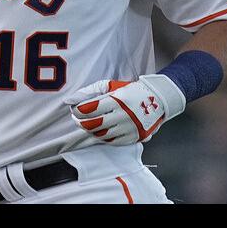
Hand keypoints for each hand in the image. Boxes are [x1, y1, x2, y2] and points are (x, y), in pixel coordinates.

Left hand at [61, 75, 186, 145]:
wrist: (159, 98)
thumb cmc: (130, 90)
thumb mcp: (109, 86)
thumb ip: (88, 92)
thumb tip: (68, 101)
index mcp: (117, 100)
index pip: (88, 109)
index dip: (77, 110)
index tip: (74, 108)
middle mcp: (123, 115)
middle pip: (92, 124)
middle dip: (80, 122)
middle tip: (76, 118)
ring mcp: (129, 128)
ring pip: (101, 135)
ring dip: (90, 130)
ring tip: (88, 124)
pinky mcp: (134, 137)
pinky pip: (112, 142)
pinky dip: (102, 137)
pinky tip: (100, 130)